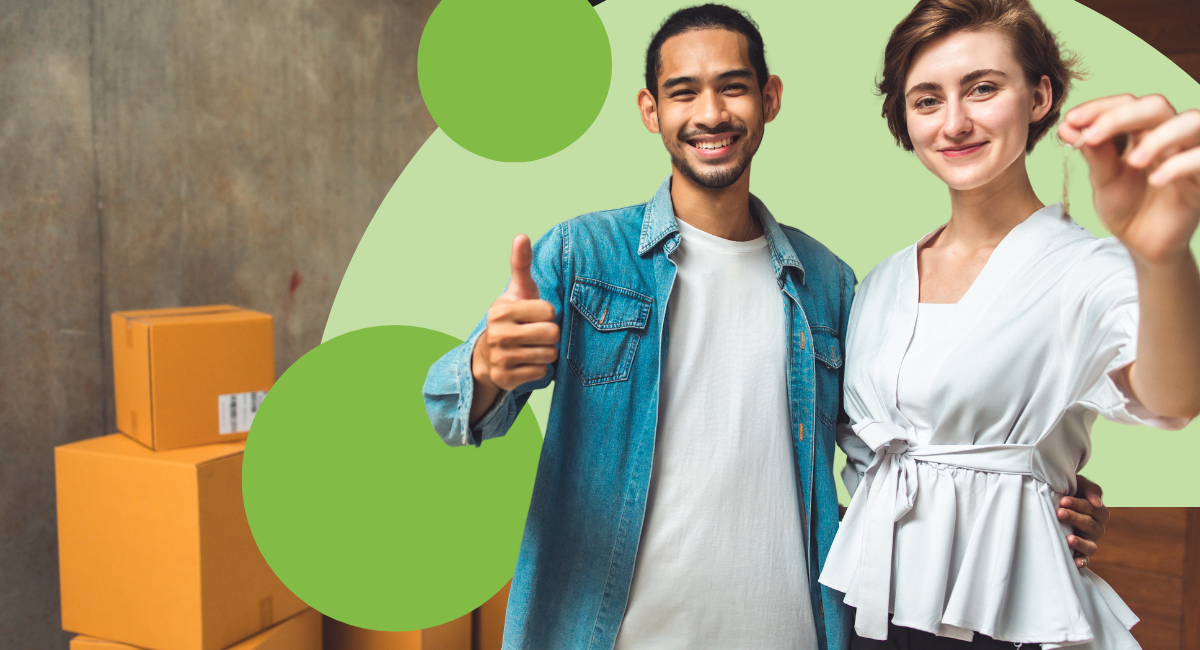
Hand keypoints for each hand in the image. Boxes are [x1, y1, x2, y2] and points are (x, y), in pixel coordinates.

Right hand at [472, 235, 559, 392]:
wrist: (487, 355)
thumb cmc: (512, 317)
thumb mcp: (517, 291)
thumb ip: (521, 264)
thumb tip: (521, 235)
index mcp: (502, 310)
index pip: (550, 312)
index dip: (547, 314)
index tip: (534, 316)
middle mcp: (498, 334)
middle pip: (552, 334)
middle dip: (550, 335)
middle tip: (536, 334)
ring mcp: (500, 358)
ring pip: (549, 355)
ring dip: (546, 353)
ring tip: (532, 347)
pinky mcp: (505, 379)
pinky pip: (541, 373)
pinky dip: (539, 369)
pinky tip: (526, 363)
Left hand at [1057, 475, 1108, 568]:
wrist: (1058, 501)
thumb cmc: (1071, 490)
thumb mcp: (1080, 485)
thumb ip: (1091, 489)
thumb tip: (1097, 502)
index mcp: (1099, 512)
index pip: (1092, 509)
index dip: (1078, 505)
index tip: (1063, 501)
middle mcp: (1097, 528)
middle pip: (1090, 525)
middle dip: (1074, 518)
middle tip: (1060, 513)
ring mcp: (1090, 541)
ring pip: (1090, 545)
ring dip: (1080, 542)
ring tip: (1069, 539)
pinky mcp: (1082, 552)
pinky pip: (1085, 559)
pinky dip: (1082, 561)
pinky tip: (1075, 562)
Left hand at [1058, 94, 1199, 264]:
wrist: (1143, 244)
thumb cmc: (1126, 206)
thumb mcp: (1104, 180)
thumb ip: (1093, 153)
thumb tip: (1067, 126)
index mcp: (1141, 131)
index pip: (1126, 103)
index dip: (1099, 107)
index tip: (1071, 120)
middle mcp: (1168, 135)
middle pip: (1156, 105)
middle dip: (1122, 116)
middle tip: (1091, 136)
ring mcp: (1189, 152)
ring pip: (1191, 122)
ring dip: (1159, 137)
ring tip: (1133, 161)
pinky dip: (1180, 164)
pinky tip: (1155, 180)